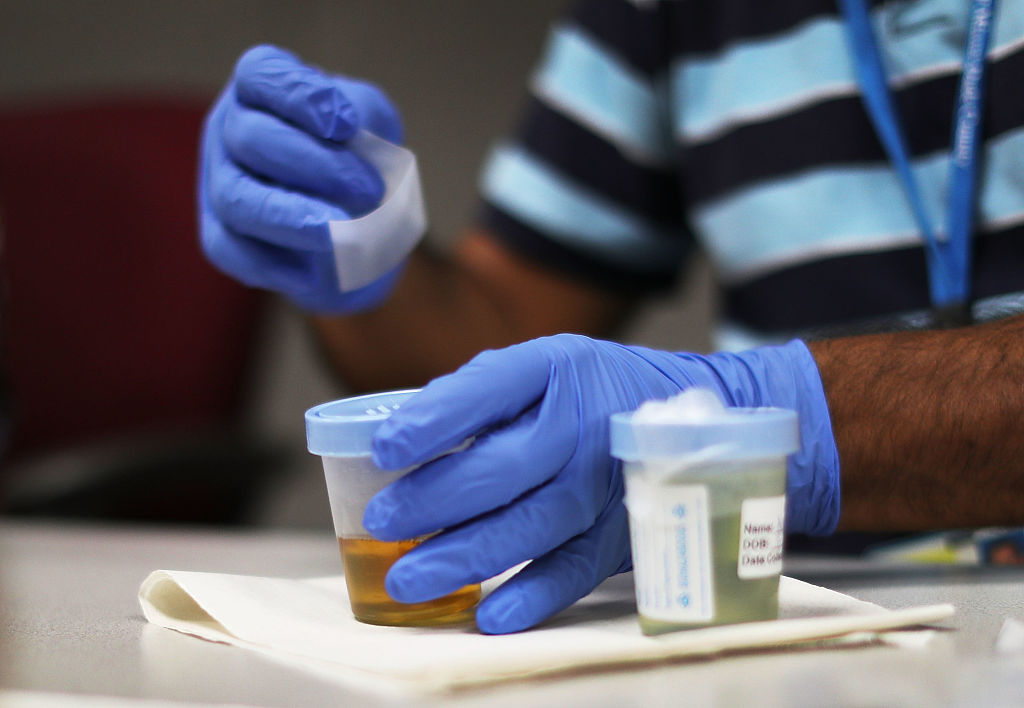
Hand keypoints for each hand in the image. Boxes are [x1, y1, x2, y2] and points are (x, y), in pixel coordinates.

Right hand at [199, 45, 406, 311]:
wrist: (365, 231)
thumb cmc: (365, 163)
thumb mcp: (378, 130)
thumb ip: (366, 123)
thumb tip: (348, 144)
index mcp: (263, 89)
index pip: (262, 74)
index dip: (300, 96)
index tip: (347, 125)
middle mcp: (231, 129)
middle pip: (250, 137)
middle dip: (315, 165)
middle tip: (370, 190)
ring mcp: (219, 182)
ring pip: (236, 198)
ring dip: (292, 215)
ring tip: (343, 230)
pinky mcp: (221, 236)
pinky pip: (232, 251)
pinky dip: (277, 263)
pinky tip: (318, 273)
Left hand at [365, 334, 839, 632]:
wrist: (692, 414)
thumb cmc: (588, 390)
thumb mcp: (539, 367)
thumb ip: (477, 395)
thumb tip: (399, 439)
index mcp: (555, 367)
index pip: (490, 388)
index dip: (434, 420)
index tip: (384, 450)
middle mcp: (585, 422)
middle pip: (506, 466)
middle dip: (438, 498)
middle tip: (384, 522)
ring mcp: (610, 481)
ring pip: (535, 524)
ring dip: (468, 555)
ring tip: (410, 579)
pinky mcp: (624, 531)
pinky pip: (579, 568)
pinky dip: (535, 595)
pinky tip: (490, 614)